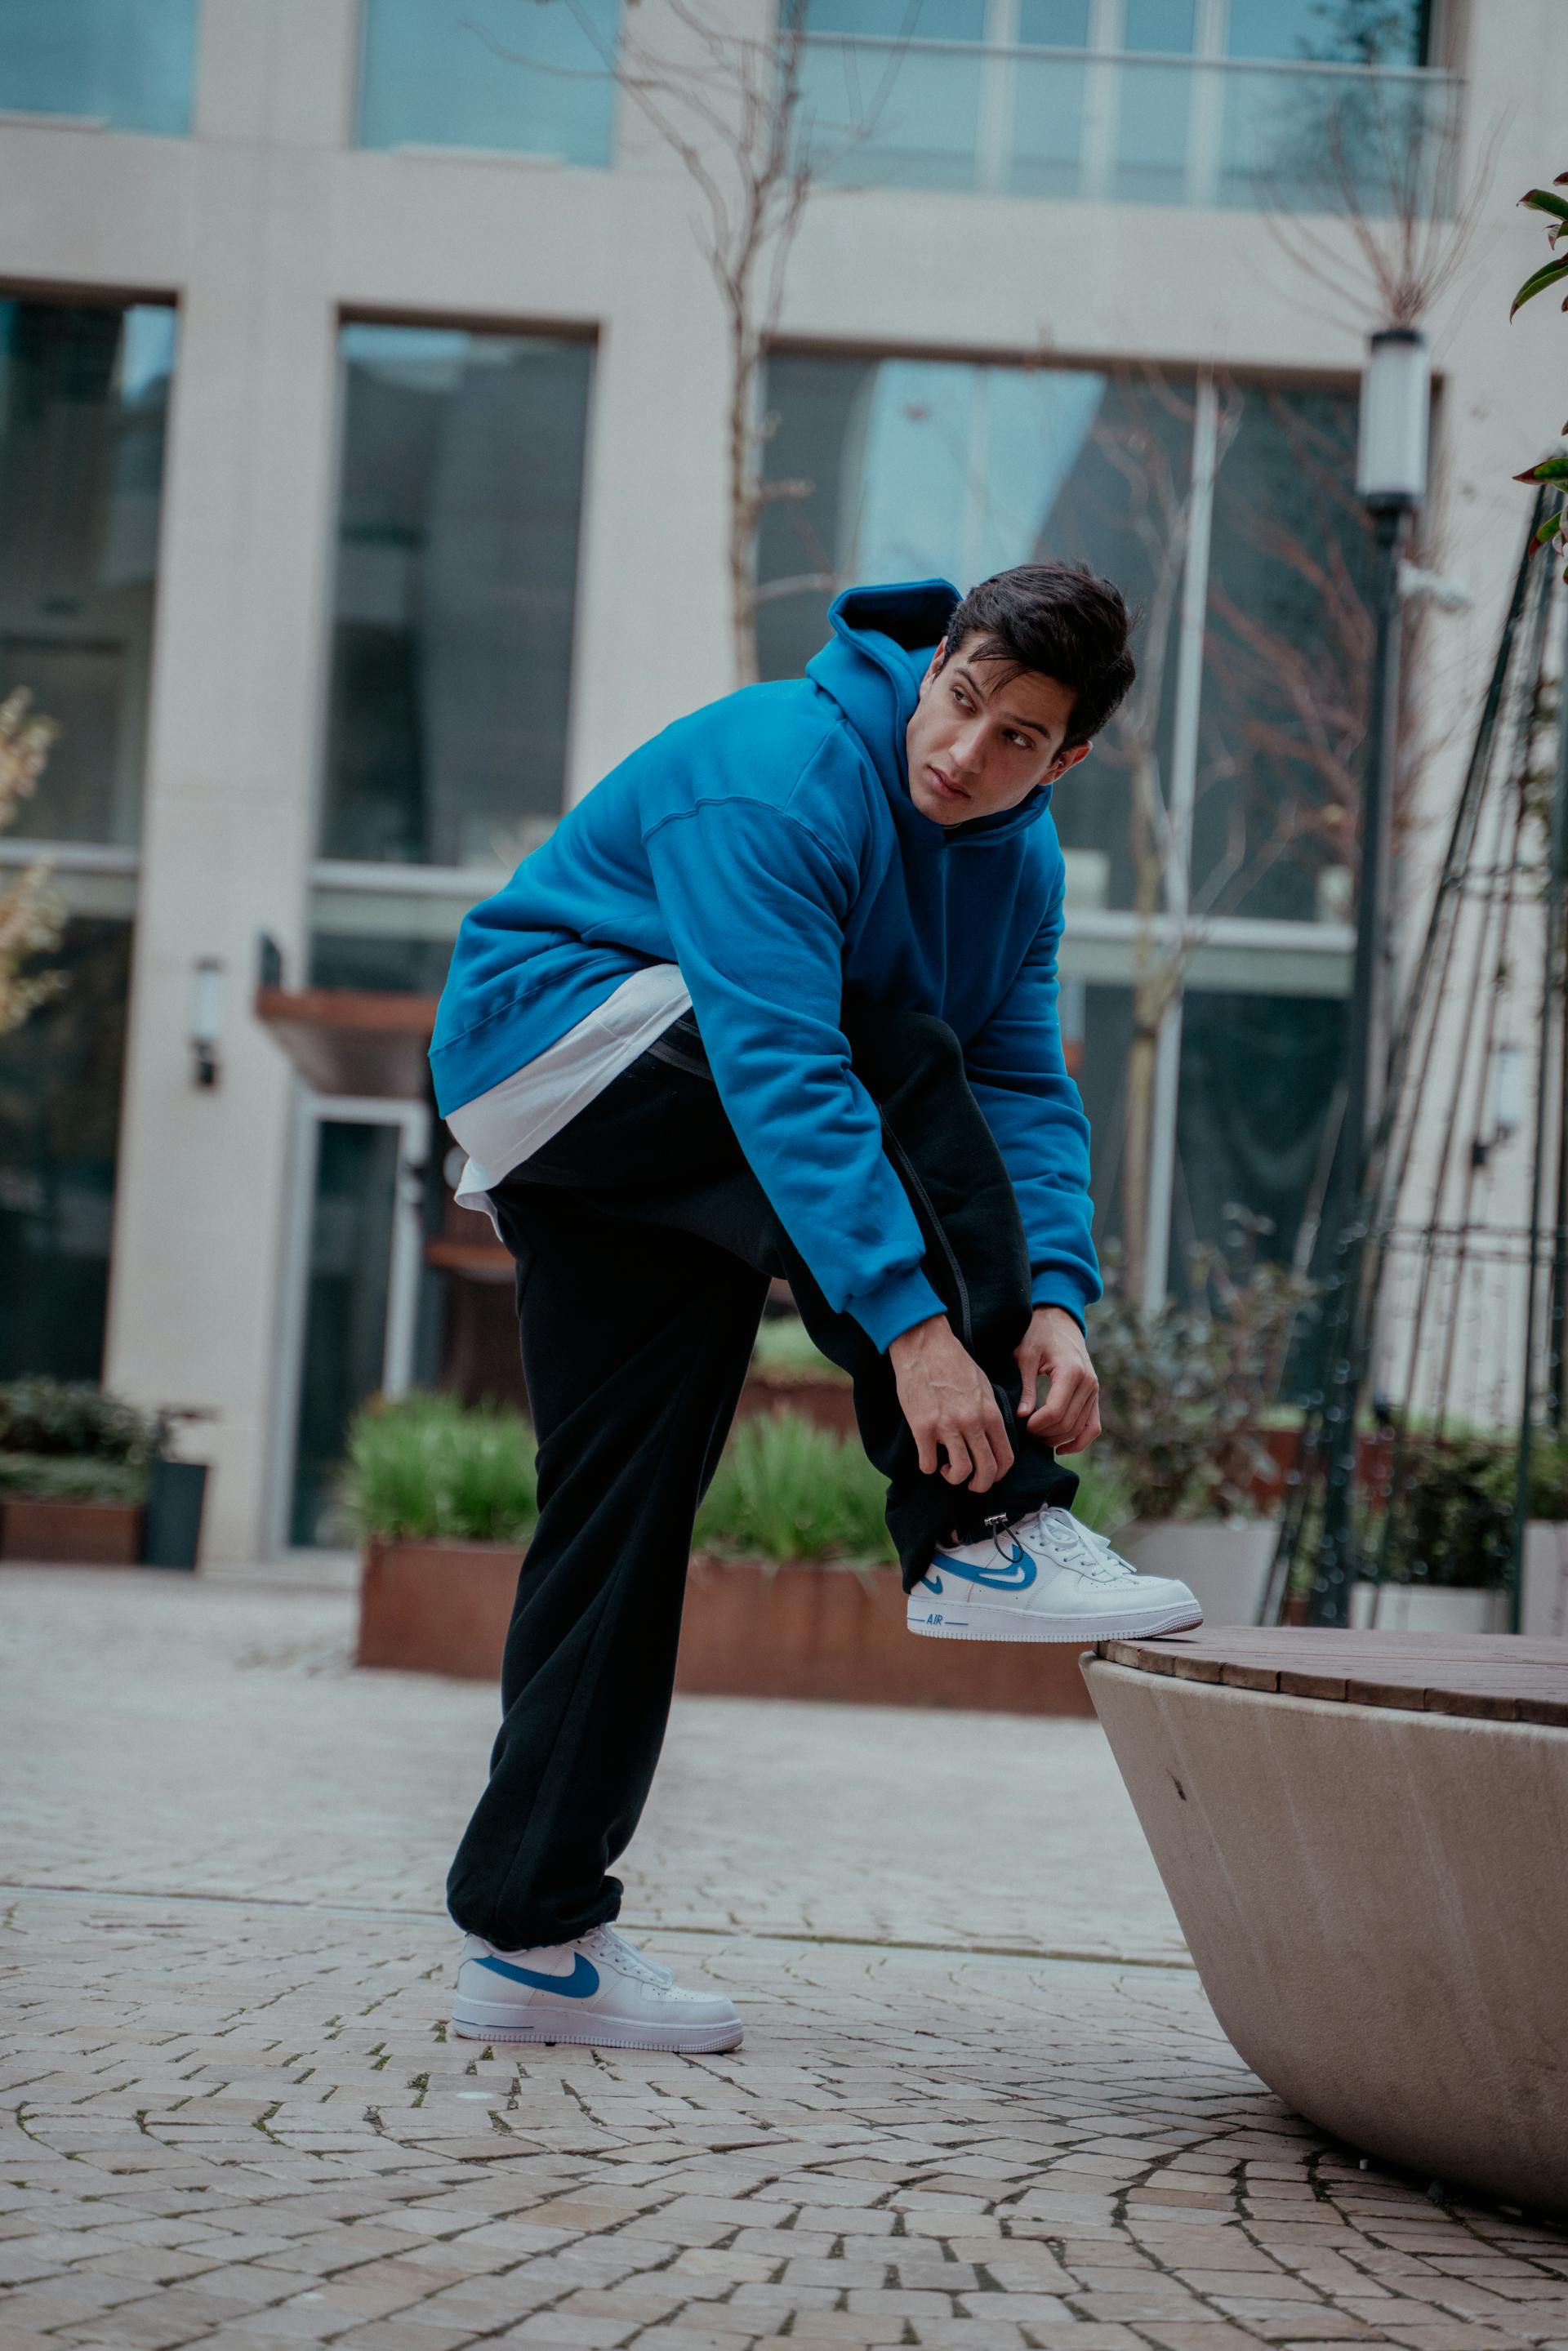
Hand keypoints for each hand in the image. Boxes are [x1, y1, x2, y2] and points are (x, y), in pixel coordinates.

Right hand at [888, 1314, 1014, 1491]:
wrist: (925, 1345)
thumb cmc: (954, 1363)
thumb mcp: (984, 1386)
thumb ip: (990, 1413)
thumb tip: (992, 1438)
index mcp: (990, 1413)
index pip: (1006, 1457)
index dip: (999, 1474)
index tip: (989, 1475)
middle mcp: (972, 1422)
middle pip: (985, 1470)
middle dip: (980, 1486)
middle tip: (970, 1484)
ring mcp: (947, 1426)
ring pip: (959, 1471)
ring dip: (953, 1477)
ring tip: (946, 1469)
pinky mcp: (922, 1427)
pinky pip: (927, 1463)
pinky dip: (928, 1467)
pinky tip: (927, 1458)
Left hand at [1015, 1306, 1100, 1453]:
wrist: (1059, 1319)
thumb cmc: (1038, 1334)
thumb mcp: (1025, 1355)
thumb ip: (1025, 1386)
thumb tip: (1022, 1416)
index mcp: (1071, 1371)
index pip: (1055, 1411)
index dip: (1037, 1425)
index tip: (1021, 1425)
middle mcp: (1088, 1383)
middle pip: (1068, 1423)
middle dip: (1045, 1434)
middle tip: (1025, 1434)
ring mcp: (1094, 1390)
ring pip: (1080, 1428)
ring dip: (1058, 1439)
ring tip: (1037, 1438)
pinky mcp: (1094, 1395)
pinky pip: (1093, 1426)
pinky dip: (1080, 1441)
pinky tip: (1061, 1449)